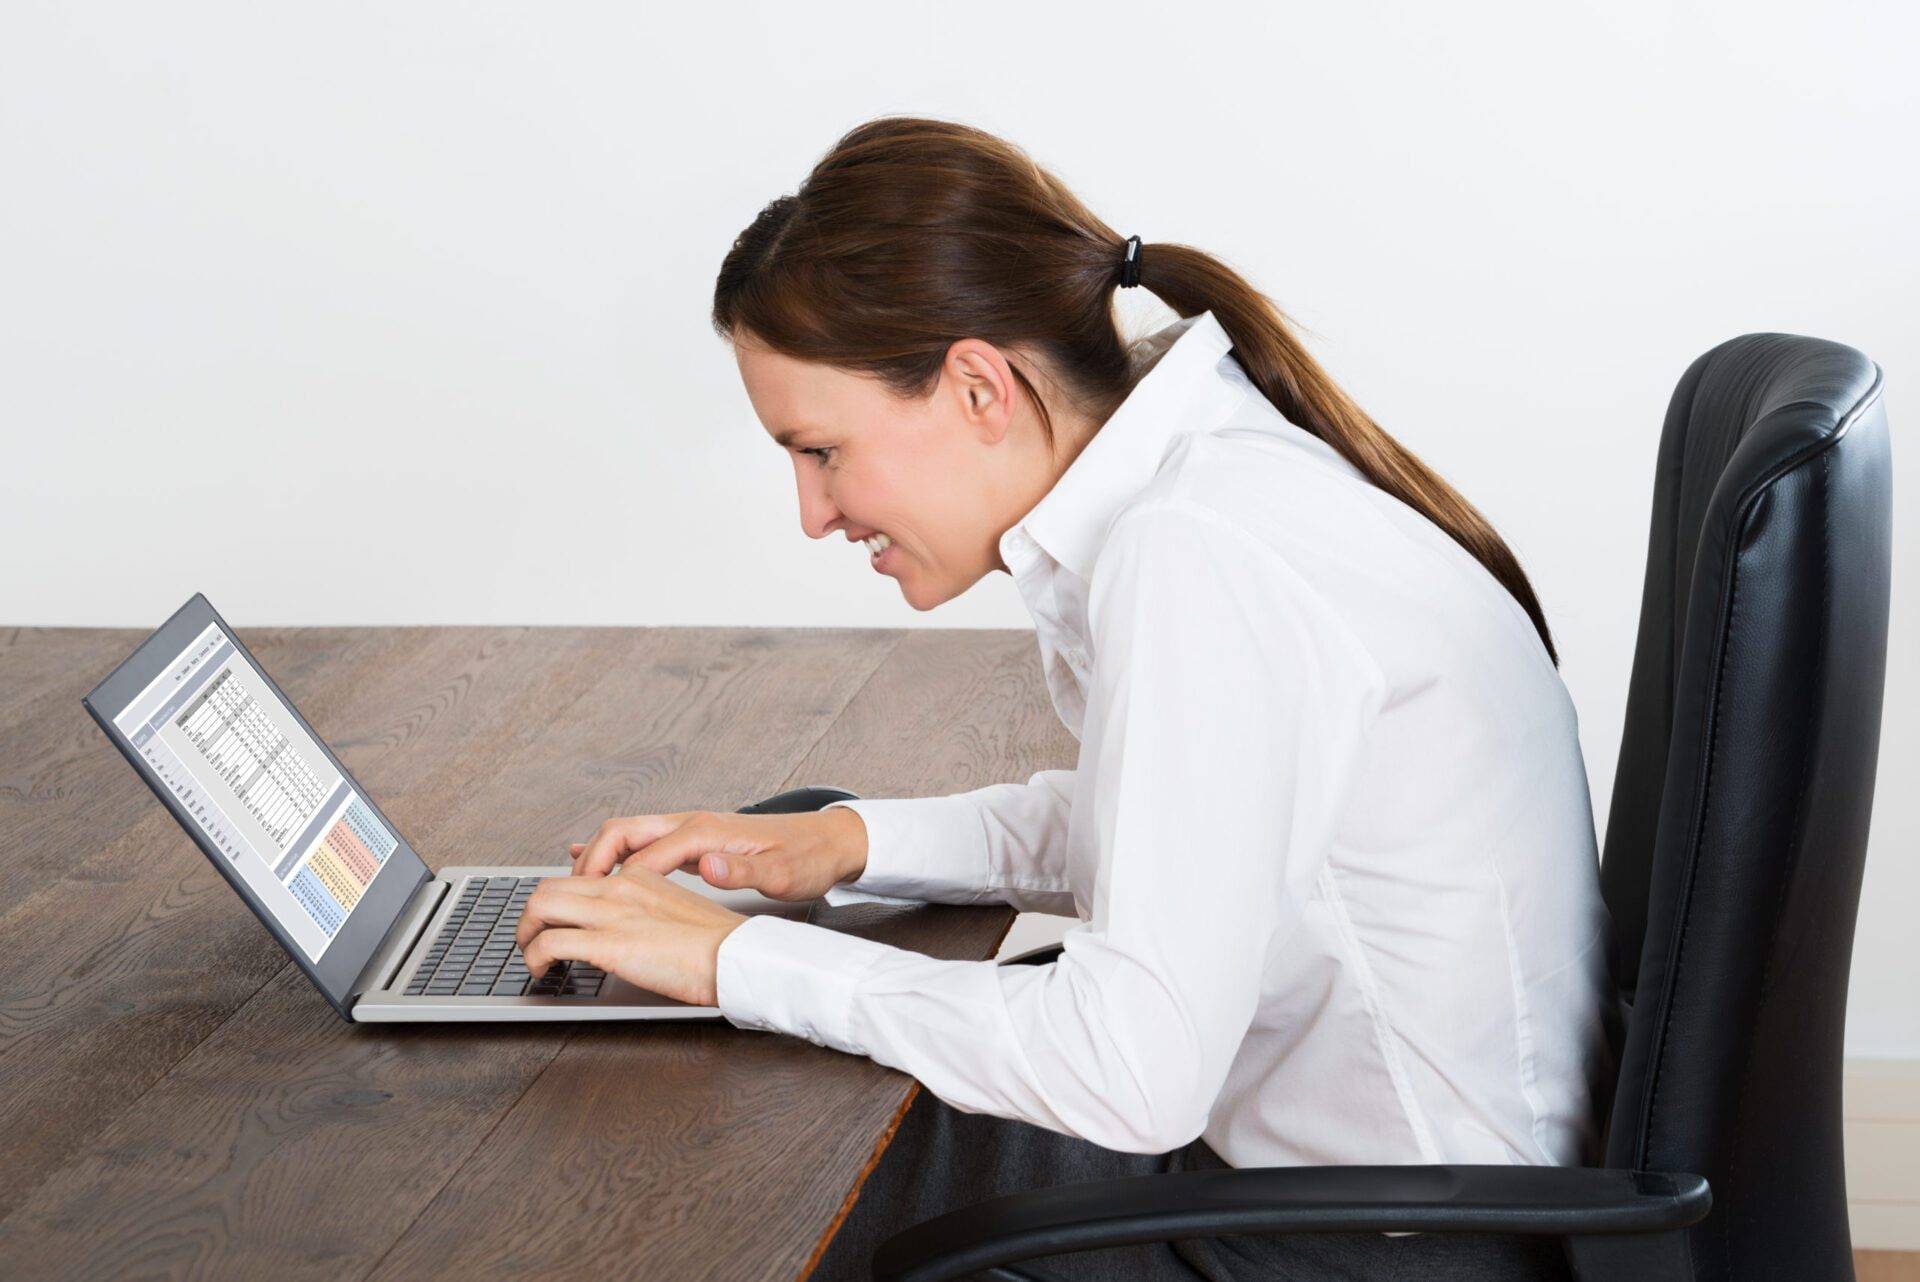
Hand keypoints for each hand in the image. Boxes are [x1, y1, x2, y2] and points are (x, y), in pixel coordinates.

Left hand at [514, 868, 747, 1006]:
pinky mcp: (608, 944)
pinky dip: (535, 958)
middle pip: (549, 886)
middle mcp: (620, 887)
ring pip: (540, 907)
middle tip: (531, 938)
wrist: (736, 955)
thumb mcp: (680, 908)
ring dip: (524, 933)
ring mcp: (612, 914)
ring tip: (530, 956)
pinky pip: (550, 943)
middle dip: (530, 915)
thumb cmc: (719, 942)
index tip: (556, 920)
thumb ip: (650, 908)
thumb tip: (632, 928)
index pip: (581, 876)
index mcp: (640, 875)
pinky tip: (543, 972)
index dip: (560, 900)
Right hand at [568, 807, 868, 901]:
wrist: (831, 841)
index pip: (642, 852)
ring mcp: (693, 830)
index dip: (608, 877)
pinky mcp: (697, 841)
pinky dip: (617, 855)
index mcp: (707, 832)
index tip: (584, 903)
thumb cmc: (809, 857)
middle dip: (589, 859)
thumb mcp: (783, 874)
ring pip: (629, 835)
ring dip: (599, 857)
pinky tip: (597, 864)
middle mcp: (694, 824)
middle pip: (623, 831)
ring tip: (571, 888)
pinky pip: (645, 843)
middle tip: (566, 895)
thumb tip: (708, 868)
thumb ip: (744, 872)